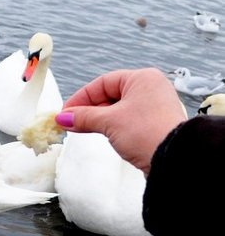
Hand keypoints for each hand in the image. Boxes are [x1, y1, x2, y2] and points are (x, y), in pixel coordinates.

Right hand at [58, 68, 185, 174]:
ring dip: (98, 119)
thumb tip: (64, 117)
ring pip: (116, 108)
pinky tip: (100, 133)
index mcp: (142, 78)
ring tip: (82, 129)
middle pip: (109, 95)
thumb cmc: (146, 132)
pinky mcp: (152, 123)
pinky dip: (110, 125)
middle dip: (88, 110)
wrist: (172, 156)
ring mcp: (152, 106)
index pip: (103, 82)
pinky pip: (125, 119)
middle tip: (70, 123)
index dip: (81, 97)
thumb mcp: (109, 121)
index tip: (66, 112)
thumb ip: (84, 117)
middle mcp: (149, 88)